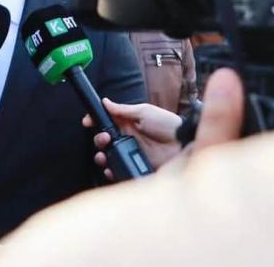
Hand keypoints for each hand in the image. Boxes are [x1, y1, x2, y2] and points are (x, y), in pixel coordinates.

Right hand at [86, 68, 244, 178]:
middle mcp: (128, 139)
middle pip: (104, 140)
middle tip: (105, 139)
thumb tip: (105, 102)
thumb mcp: (144, 111)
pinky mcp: (136, 168)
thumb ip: (123, 109)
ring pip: (108, 157)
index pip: (106, 122)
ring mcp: (131, 154)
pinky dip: (111, 171)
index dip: (95, 122)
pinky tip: (111, 168)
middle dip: (99, 139)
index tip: (88, 122)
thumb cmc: (167, 124)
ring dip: (102, 156)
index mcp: (128, 123)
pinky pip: (119, 171)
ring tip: (104, 156)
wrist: (185, 145)